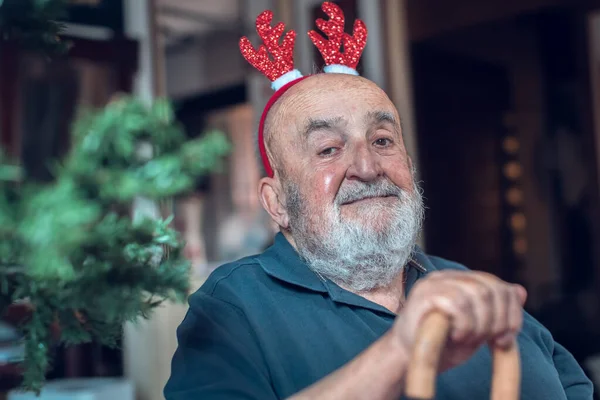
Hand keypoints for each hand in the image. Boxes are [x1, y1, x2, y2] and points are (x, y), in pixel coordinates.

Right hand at [391, 270, 526, 371]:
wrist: (407, 358)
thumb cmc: (441, 345)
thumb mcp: (476, 329)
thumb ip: (496, 311)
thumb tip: (520, 290)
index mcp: (460, 281)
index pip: (498, 285)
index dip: (511, 312)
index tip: (505, 338)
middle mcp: (446, 277)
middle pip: (490, 288)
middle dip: (498, 320)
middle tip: (490, 342)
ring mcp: (433, 283)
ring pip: (476, 294)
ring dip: (480, 324)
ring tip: (467, 338)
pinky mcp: (423, 295)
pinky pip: (458, 304)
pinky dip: (464, 325)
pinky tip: (456, 336)